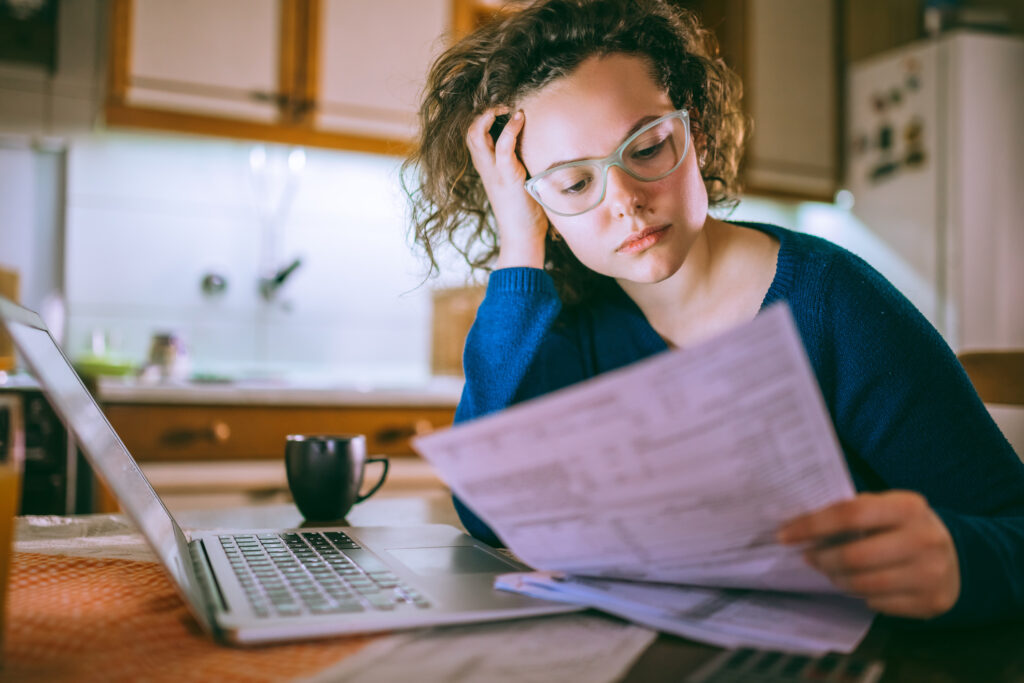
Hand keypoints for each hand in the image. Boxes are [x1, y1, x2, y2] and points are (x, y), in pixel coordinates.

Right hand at [465, 108, 548, 268]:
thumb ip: (521, 160)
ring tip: (507, 106)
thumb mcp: (520, 178)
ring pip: (476, 134)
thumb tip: (540, 140)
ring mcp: (493, 171)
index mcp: (486, 166)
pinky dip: (510, 129)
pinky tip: (520, 118)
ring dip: (490, 114)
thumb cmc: (526, 209)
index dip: (483, 115)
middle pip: (468, 129)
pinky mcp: (507, 177)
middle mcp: (484, 166)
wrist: (522, 236)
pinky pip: (502, 147)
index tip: (503, 105)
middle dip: (482, 110)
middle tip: (504, 102)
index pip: (473, 133)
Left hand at [776, 490, 959, 618]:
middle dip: (822, 559)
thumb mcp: (886, 508)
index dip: (812, 525)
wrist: (957, 557)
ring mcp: (931, 573)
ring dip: (837, 579)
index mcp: (908, 506)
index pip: (849, 514)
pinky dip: (861, 596)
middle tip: (809, 557)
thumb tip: (798, 522)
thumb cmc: (904, 527)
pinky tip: (860, 585)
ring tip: (830, 571)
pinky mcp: (932, 602)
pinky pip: (878, 604)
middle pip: (854, 556)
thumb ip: (852, 511)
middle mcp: (924, 539)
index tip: (785, 534)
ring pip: (863, 585)